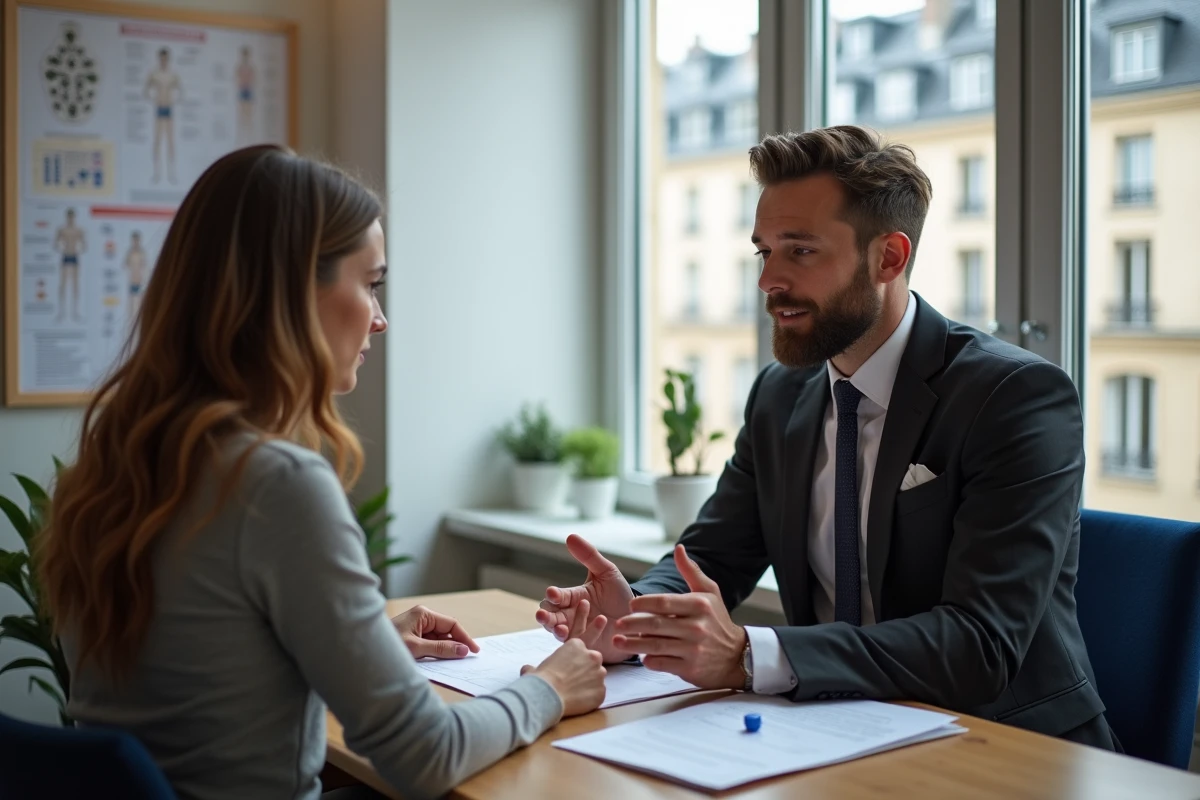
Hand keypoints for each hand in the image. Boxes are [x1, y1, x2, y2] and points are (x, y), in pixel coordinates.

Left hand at [392, 605, 479, 659]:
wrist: (362, 653)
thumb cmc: (386, 647)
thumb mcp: (416, 648)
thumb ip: (441, 648)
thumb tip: (463, 650)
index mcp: (423, 614)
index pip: (451, 624)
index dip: (464, 637)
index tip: (474, 651)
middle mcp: (420, 619)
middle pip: (446, 632)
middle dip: (455, 645)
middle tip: (465, 661)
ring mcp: (415, 629)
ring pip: (438, 640)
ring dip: (445, 651)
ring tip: (453, 664)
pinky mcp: (411, 639)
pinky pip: (429, 646)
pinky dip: (435, 654)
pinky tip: (439, 663)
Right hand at [522, 599, 608, 716]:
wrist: (547, 696)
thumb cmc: (540, 679)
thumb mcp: (533, 669)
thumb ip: (534, 667)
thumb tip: (527, 670)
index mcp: (577, 645)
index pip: (581, 650)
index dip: (574, 661)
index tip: (566, 669)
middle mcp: (592, 656)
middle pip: (593, 662)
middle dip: (585, 670)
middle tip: (572, 681)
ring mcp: (599, 674)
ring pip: (598, 678)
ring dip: (589, 684)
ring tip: (574, 693)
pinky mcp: (602, 691)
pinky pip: (599, 693)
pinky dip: (591, 698)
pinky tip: (578, 701)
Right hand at [535, 534, 633, 662]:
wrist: (640, 618)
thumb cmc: (620, 595)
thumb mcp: (607, 573)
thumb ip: (589, 556)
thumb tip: (570, 536)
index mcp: (573, 598)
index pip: (556, 597)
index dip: (553, 596)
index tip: (553, 593)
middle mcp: (571, 616)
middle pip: (550, 617)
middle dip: (545, 617)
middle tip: (543, 615)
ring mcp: (579, 633)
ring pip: (559, 634)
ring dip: (556, 632)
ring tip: (559, 629)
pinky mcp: (588, 647)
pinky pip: (578, 646)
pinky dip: (578, 642)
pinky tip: (583, 638)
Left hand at [611, 545, 746, 689]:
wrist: (736, 656)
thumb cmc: (717, 620)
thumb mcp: (710, 592)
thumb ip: (691, 571)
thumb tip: (678, 549)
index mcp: (699, 605)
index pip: (664, 602)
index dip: (643, 603)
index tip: (630, 604)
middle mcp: (697, 627)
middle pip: (656, 624)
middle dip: (633, 624)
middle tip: (617, 623)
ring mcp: (693, 649)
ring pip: (655, 645)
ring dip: (633, 644)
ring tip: (617, 641)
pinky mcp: (690, 669)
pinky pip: (662, 663)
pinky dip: (648, 660)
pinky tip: (640, 656)